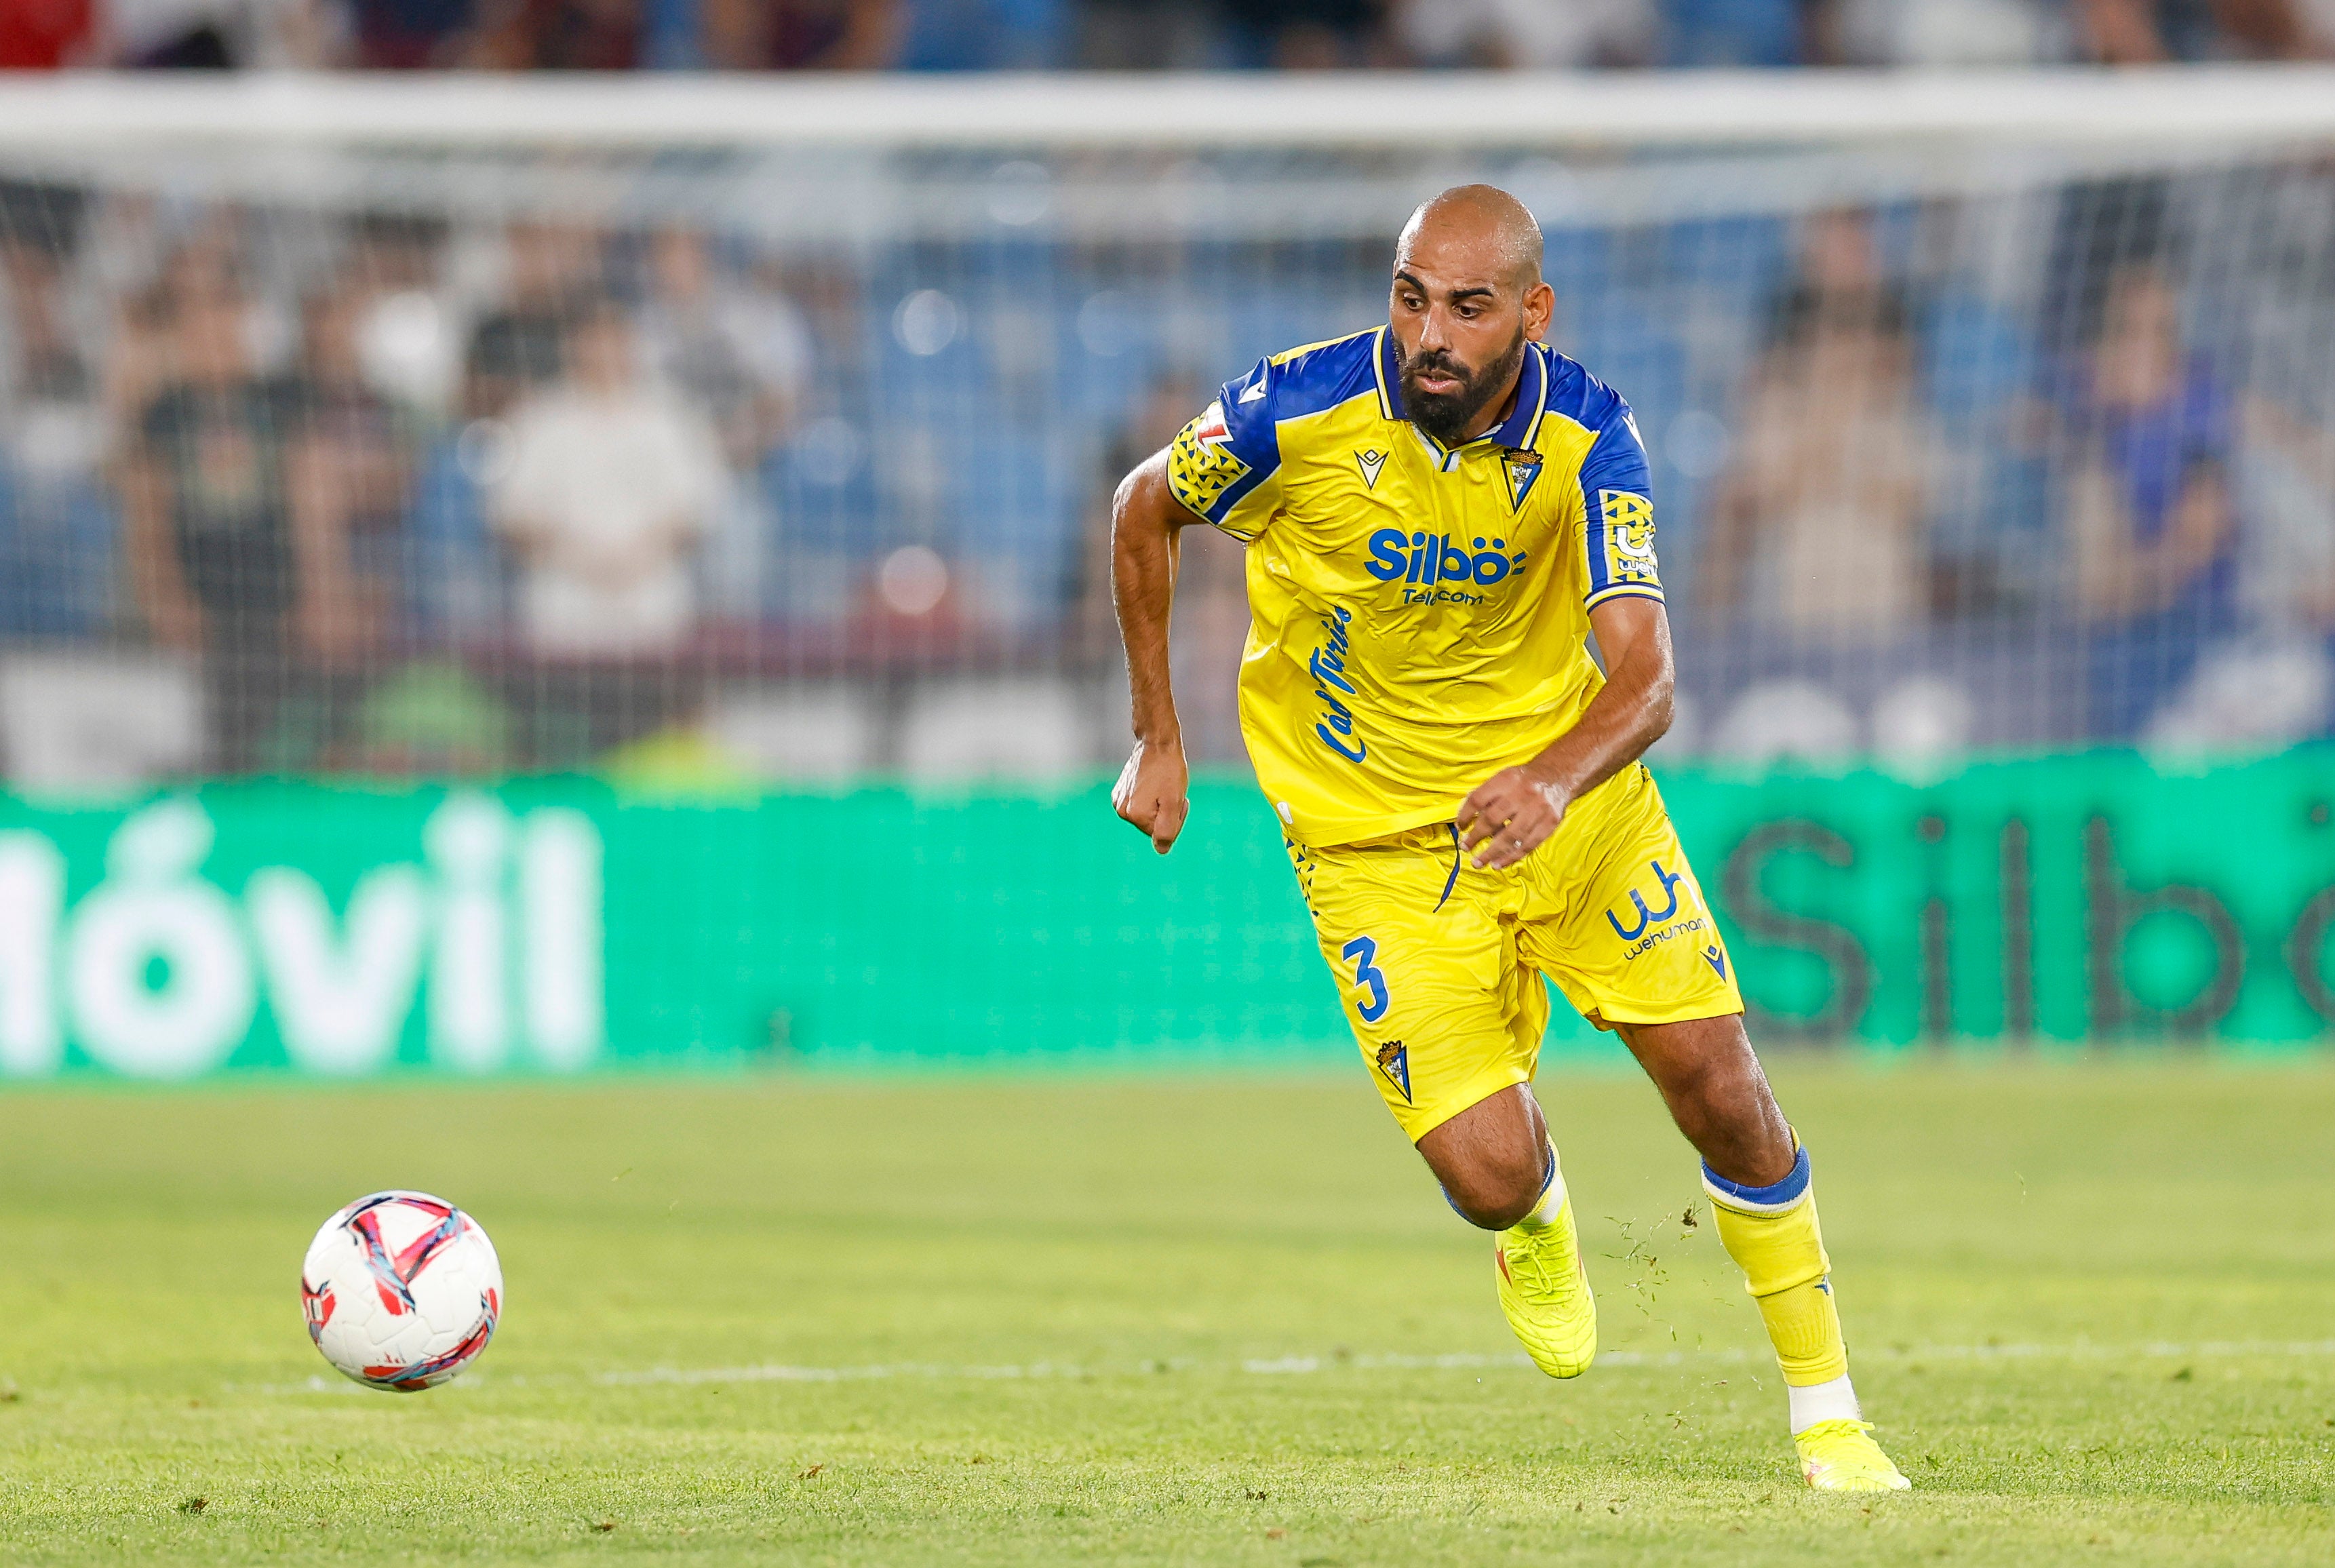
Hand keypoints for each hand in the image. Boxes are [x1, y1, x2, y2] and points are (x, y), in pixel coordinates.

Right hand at [1112, 734, 1189, 854]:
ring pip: (1147, 815)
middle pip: (1152, 826)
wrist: (1157, 742)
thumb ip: (1167, 830)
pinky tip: (1153, 782)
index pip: (1162, 834)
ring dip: (1159, 805)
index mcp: (1135, 815)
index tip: (1178, 800)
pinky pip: (1140, 805)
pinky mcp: (1120, 792)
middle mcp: (1122, 811)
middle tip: (1171, 791)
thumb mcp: (1175, 802)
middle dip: (1167, 813)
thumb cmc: (1169, 770)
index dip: (1176, 819)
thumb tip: (1162, 850)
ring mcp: (1119, 801)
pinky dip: (1150, 797)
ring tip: (1162, 785)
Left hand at [1457, 766, 1570, 869]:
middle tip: (1465, 847)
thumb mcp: (1504, 778)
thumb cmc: (1523, 781)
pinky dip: (1512, 856)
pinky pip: (1528, 844)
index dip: (1465, 814)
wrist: (1557, 776)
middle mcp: (1522, 793)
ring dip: (1492, 853)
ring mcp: (1538, 809)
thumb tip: (1467, 819)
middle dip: (1476, 836)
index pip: (1478, 799)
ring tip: (1479, 862)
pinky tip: (1499, 863)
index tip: (1460, 826)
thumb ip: (1486, 796)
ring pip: (1511, 836)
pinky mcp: (1550, 822)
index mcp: (1506, 780)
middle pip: (1492, 819)